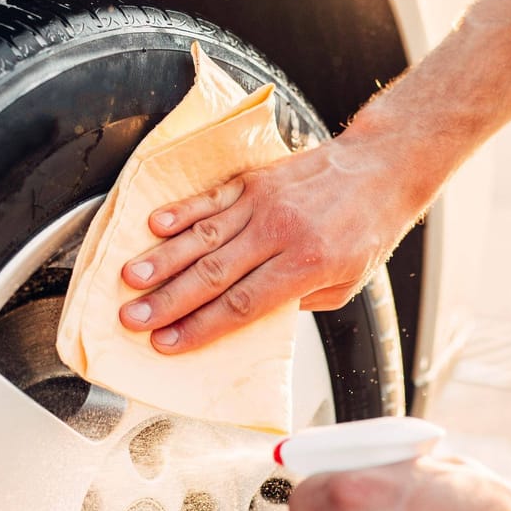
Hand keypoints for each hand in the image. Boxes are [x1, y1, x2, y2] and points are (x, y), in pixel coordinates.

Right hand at [116, 132, 425, 352]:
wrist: (380, 167)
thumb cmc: (367, 228)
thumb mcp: (347, 283)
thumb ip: (298, 301)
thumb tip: (252, 317)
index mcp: (306, 265)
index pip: (242, 305)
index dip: (200, 327)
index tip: (168, 343)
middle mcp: (280, 233)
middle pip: (214, 274)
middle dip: (168, 301)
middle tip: (132, 318)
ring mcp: (264, 203)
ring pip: (204, 236)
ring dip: (163, 259)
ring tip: (130, 278)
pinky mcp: (255, 181)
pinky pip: (211, 199)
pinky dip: (181, 211)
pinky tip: (154, 225)